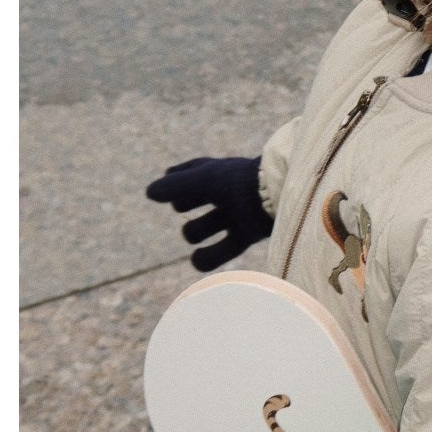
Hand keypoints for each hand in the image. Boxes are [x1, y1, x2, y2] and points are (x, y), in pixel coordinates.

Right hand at [145, 156, 272, 271]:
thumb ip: (175, 187)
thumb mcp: (204, 180)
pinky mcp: (249, 234)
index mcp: (216, 172)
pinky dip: (207, 258)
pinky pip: (221, 251)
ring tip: (195, 233)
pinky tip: (197, 259)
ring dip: (195, 232)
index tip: (172, 183)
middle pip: (192, 201)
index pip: (189, 173)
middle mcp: (226, 192)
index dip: (176, 181)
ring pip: (203, 227)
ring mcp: (238, 213)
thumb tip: (149, 193)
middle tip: (185, 205)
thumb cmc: (242, 182)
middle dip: (185, 205)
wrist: (282, 196)